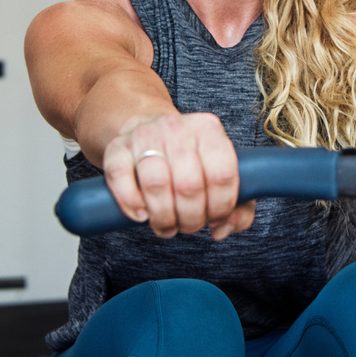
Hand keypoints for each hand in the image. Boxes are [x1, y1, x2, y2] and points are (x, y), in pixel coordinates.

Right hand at [102, 112, 253, 239]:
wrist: (148, 130)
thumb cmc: (189, 158)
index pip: (221, 174)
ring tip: (167, 225)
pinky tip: (141, 215)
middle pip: (188, 184)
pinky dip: (130, 203)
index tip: (214, 220)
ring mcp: (145, 134)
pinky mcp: (117, 147)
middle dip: (191, 218)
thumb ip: (238, 204)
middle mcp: (177, 127)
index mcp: (209, 130)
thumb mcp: (218, 170)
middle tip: (189, 226)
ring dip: (163, 216)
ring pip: (155, 183)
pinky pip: (120, 177)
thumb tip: (224, 229)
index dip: (219, 207)